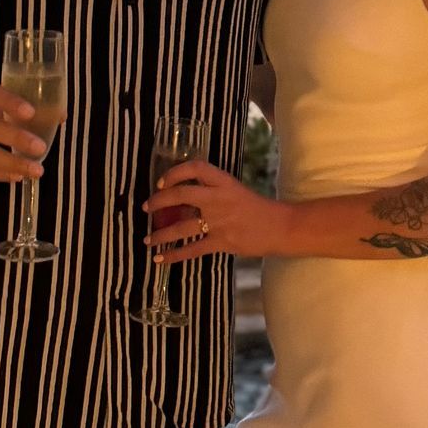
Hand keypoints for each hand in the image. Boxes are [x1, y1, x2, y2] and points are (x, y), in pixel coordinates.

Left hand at [147, 160, 294, 262]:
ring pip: (181, 227)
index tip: (162, 182)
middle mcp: (218, 198)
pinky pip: (192, 250)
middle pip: (181, 195)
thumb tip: (183, 201)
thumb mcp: (234, 191)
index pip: (195, 168)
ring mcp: (219, 221)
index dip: (175, 173)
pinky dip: (174, 256)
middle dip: (159, 202)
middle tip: (147, 208)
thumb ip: (212, 193)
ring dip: (161, 235)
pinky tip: (160, 259)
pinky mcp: (222, 242)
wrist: (281, 227)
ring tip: (148, 240)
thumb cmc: (257, 208)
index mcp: (224, 182)